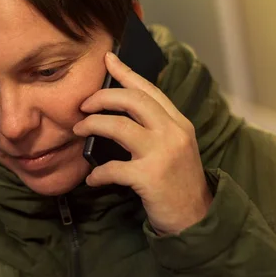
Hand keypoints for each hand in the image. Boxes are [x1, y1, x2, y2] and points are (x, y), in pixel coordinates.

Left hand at [73, 52, 211, 234]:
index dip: (126, 72)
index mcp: (178, 122)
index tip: (108, 58)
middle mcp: (173, 133)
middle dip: (102, 97)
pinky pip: (113, 167)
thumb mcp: (174, 146)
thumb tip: (117, 110)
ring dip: (92, 125)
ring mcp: (162, 154)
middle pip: (132, 101)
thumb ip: (154, 126)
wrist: (196, 218)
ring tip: (79, 130)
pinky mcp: (149, 177)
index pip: (149, 90)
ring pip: (118, 126)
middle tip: (83, 105)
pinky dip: (97, 173)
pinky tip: (92, 178)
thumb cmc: (178, 180)